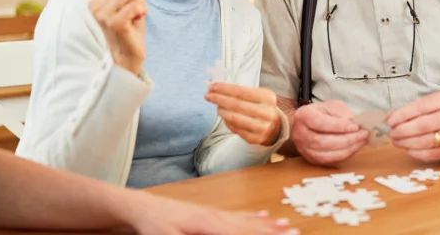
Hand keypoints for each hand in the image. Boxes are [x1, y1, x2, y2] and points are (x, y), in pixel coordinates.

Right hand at [89, 0, 151, 74]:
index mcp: (96, 0)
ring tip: (135, 17)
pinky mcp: (114, 23)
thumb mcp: (133, 3)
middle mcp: (95, 7)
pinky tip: (136, 22)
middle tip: (137, 10)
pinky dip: (141, 12)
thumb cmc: (129, 30)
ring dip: (140, 4)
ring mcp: (103, 16)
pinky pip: (135, 6)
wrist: (127, 55)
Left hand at [128, 191, 297, 234]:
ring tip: (288, 226)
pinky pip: (238, 217)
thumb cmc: (155, 227)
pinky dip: (254, 219)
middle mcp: (218, 218)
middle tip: (297, 233)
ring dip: (269, 225)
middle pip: (252, 228)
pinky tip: (264, 218)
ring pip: (249, 221)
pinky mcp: (211, 214)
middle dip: (274, 232)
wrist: (142, 208)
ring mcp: (216, 214)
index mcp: (211, 226)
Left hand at [205, 83, 282, 145]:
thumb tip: (217, 87)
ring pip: (234, 118)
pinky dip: (227, 122)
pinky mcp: (255, 139)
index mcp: (267, 97)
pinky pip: (235, 129)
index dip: (224, 88)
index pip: (241, 91)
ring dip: (221, 111)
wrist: (277, 129)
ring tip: (216, 106)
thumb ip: (241, 92)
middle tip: (207, 95)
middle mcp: (267, 112)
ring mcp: (262, 127)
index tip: (212, 86)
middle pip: (236, 104)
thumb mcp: (258, 96)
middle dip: (219, 98)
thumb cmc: (263, 108)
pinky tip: (224, 117)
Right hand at [291, 101, 368, 165]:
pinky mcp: (311, 159)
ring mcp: (304, 149)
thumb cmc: (321, 113)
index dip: (339, 126)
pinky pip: (329, 162)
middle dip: (346, 140)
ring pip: (325, 155)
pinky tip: (354, 148)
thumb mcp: (332, 106)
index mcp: (303, 116)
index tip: (355, 126)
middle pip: (322, 142)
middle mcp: (300, 134)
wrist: (308, 123)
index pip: (320, 123)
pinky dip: (344, 156)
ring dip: (347, 150)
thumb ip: (342, 114)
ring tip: (361, 142)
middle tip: (363, 135)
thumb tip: (356, 125)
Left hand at [386, 91, 439, 161]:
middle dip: (403, 131)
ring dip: (407, 143)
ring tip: (397, 142)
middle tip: (392, 133)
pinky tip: (408, 150)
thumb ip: (415, 109)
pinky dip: (417, 153)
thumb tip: (392, 118)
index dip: (402, 115)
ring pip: (426, 141)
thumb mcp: (436, 104)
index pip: (420, 107)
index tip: (390, 121)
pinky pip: (431, 154)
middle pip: (422, 125)